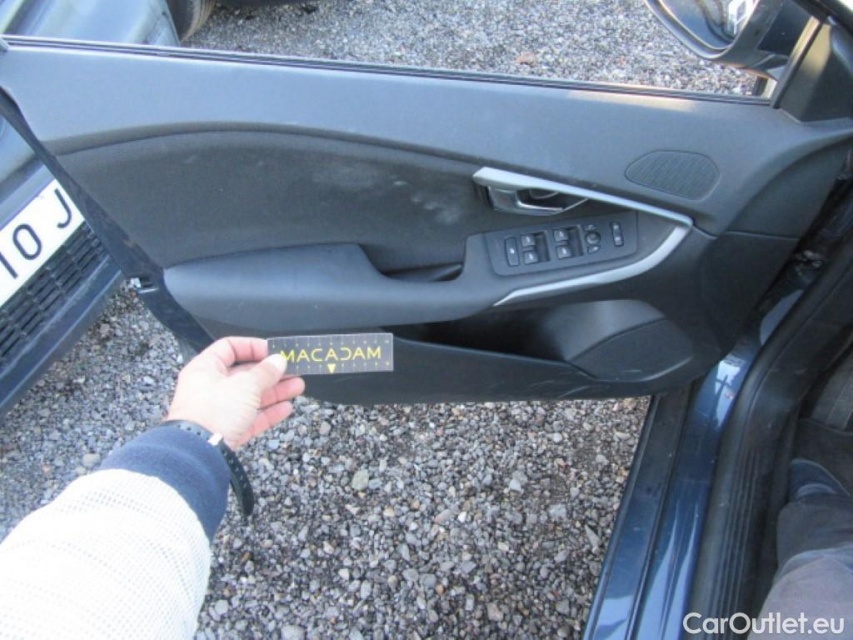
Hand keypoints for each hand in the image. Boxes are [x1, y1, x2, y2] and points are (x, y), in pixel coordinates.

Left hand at [166, 337, 304, 449]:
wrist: (199, 452)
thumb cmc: (214, 411)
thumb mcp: (245, 385)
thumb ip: (265, 372)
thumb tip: (279, 360)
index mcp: (205, 368)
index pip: (229, 347)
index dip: (253, 347)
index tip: (273, 351)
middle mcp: (210, 387)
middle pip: (245, 373)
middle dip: (271, 372)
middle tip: (292, 370)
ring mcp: (219, 410)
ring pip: (251, 396)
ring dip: (275, 391)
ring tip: (298, 387)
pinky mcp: (228, 430)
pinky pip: (251, 417)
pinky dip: (268, 412)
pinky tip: (286, 408)